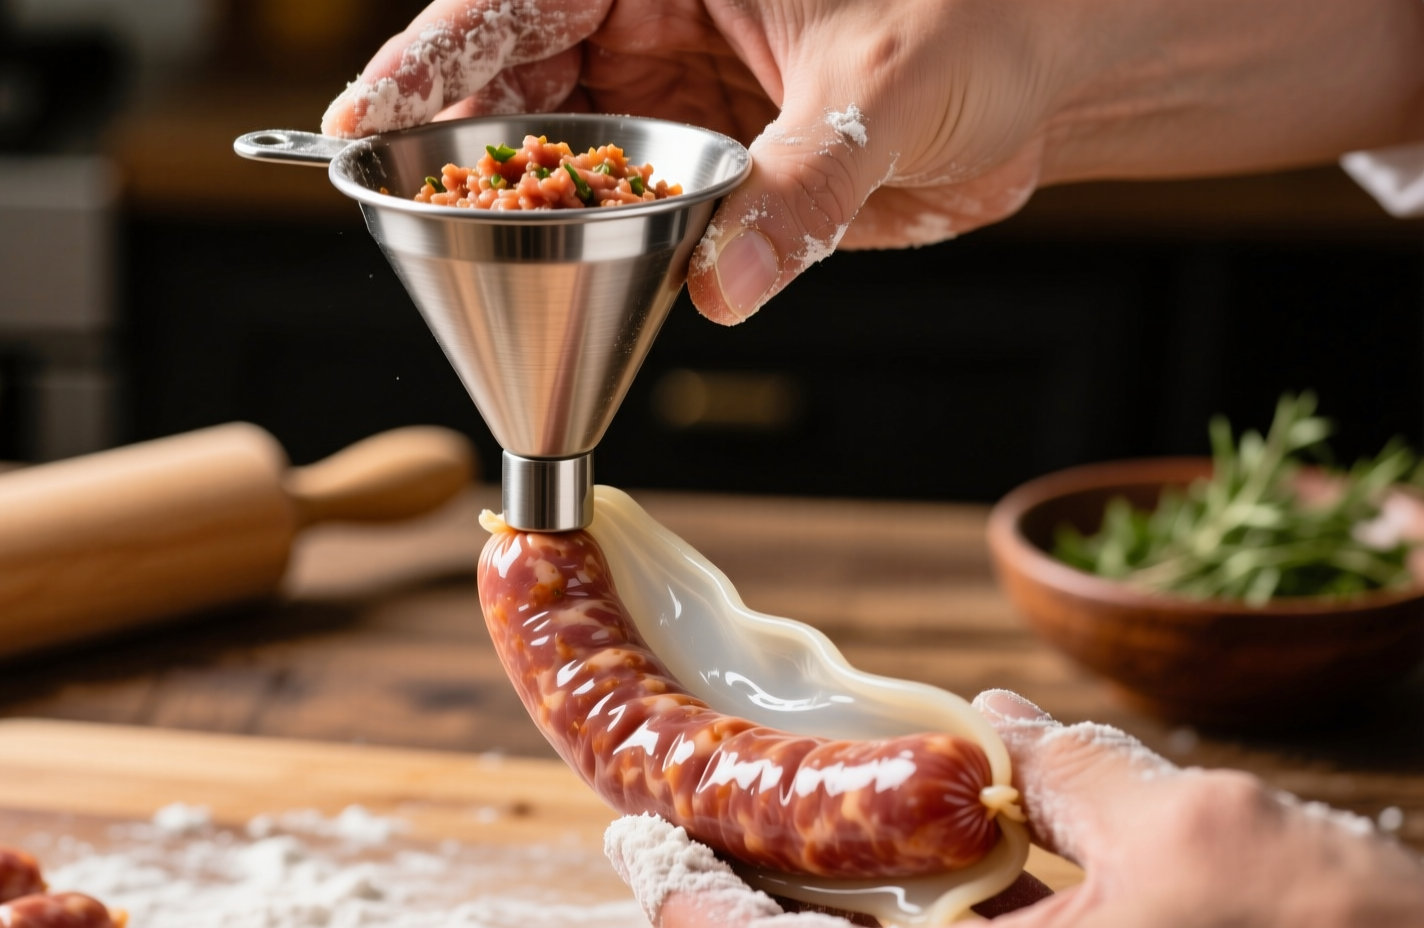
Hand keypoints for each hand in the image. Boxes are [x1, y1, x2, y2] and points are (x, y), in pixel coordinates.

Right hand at [322, 0, 1423, 323]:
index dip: (428, 57)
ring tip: (477, 268)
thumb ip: (804, 181)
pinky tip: (562, 298)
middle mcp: (651, 28)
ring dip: (519, 216)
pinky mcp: (697, 176)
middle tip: (411, 215)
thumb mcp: (888, 81)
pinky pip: (620, 223)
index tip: (361, 118)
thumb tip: (723, 282)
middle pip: (512, 83)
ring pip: (557, 162)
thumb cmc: (978, 24)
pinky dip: (591, 263)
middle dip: (457, 148)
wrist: (1039, 80)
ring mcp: (668, 105)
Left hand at [603, 689, 1423, 927]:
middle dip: (753, 903)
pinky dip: (924, 925)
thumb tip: (1003, 723)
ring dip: (834, 911)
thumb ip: (1072, 773)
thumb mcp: (1182, 835)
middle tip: (707, 824)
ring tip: (795, 826)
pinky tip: (931, 868)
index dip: (693, 906)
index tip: (649, 846)